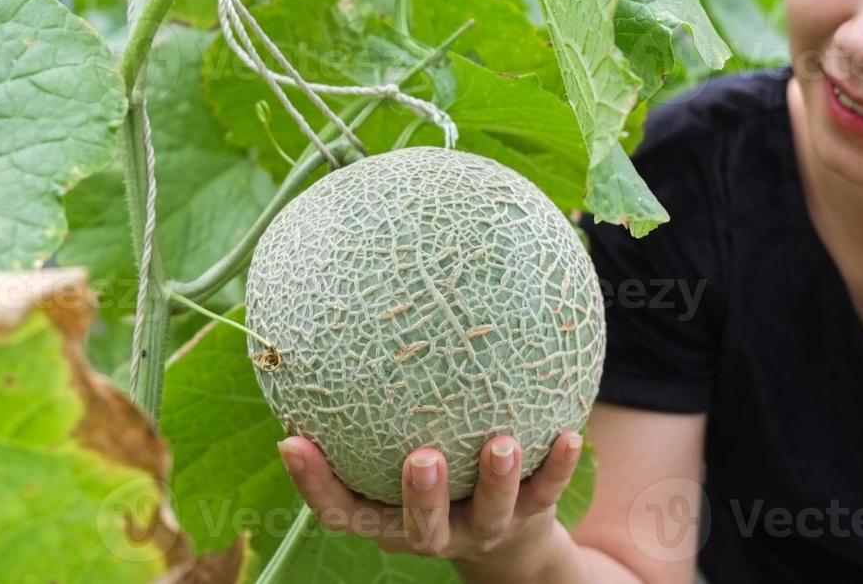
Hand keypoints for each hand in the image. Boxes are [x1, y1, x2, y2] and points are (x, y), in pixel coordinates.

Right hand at [278, 430, 585, 566]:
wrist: (508, 537)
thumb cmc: (437, 472)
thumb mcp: (396, 450)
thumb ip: (374, 411)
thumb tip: (338, 324)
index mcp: (386, 515)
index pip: (339, 509)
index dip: (312, 482)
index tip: (292, 440)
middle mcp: (430, 530)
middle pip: (418, 525)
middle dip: (420, 496)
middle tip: (421, 458)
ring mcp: (481, 527)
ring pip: (489, 513)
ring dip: (496, 481)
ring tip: (503, 443)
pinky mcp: (528, 518)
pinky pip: (545, 494)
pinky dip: (558, 467)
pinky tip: (570, 434)